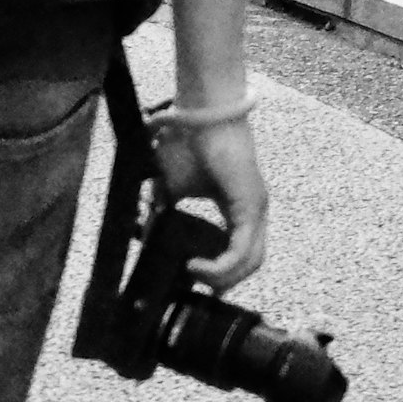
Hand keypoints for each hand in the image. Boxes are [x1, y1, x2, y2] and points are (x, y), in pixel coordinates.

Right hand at [153, 112, 268, 290]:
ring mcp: (256, 209)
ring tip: (194, 274)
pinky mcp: (250, 206)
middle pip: (250, 263)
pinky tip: (197, 265)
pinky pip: (241, 251)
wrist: (199, 114)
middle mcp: (254, 210)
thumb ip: (163, 210)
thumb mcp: (169, 185)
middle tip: (197, 287)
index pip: (241, 251)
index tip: (195, 278)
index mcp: (239, 207)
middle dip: (223, 282)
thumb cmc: (188, 141)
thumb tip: (147, 229)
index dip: (222, 272)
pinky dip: (221, 266)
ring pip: (250, 262)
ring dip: (221, 277)